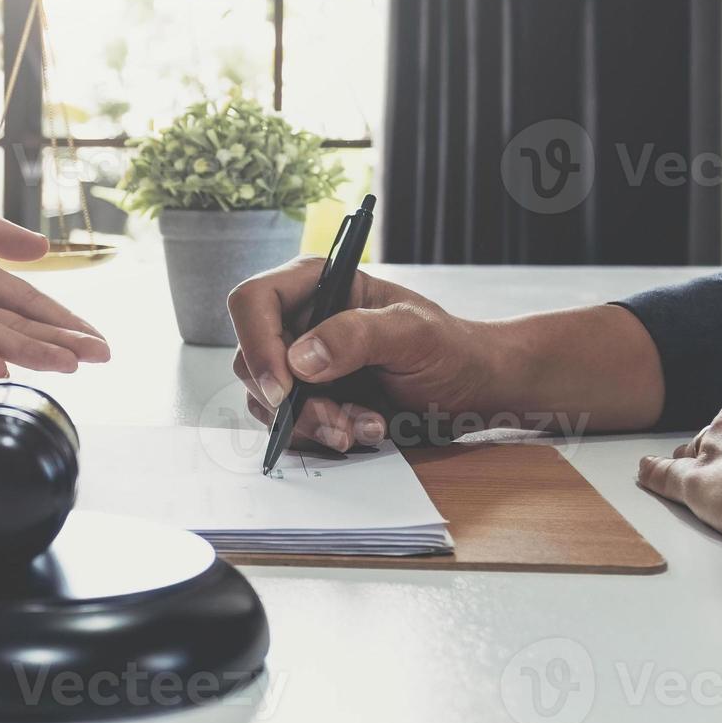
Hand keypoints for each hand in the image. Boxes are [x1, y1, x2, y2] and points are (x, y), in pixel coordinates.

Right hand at [227, 258, 505, 451]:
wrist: (469, 390)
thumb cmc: (449, 348)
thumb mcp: (413, 333)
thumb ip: (357, 336)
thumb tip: (299, 359)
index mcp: (315, 285)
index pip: (252, 302)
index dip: (257, 344)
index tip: (285, 388)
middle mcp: (297, 323)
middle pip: (252, 362)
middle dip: (294, 402)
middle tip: (339, 420)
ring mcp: (299, 365)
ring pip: (266, 403)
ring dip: (313, 424)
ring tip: (367, 425)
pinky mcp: (307, 401)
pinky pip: (287, 427)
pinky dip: (323, 437)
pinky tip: (367, 429)